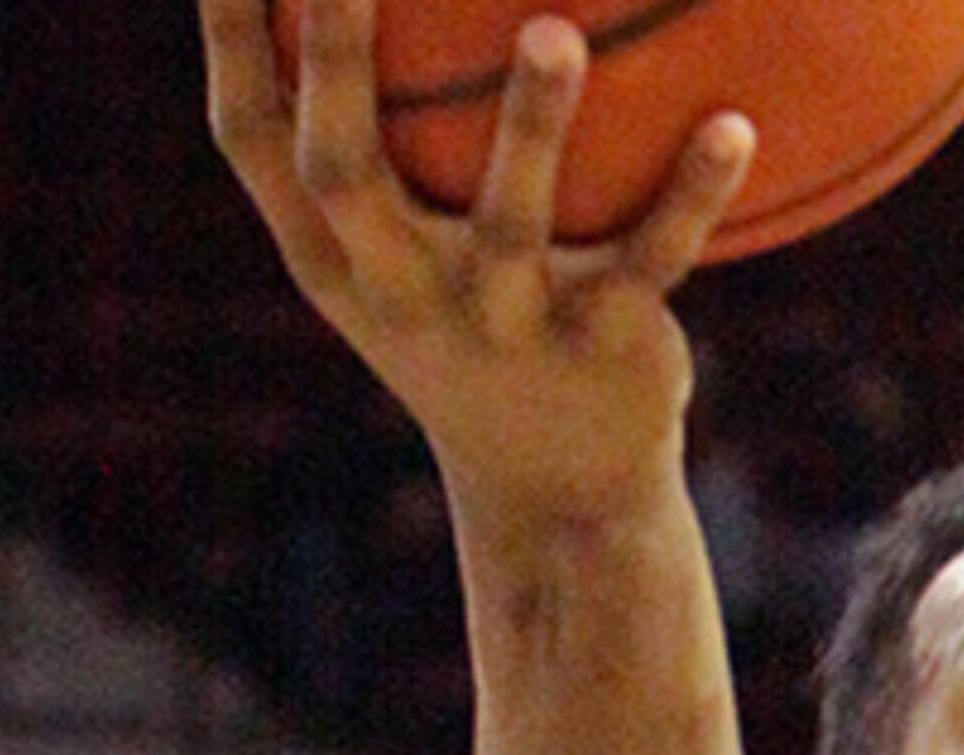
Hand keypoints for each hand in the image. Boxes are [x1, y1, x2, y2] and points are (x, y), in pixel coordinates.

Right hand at [202, 0, 748, 522]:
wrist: (560, 496)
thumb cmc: (469, 334)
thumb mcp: (394, 261)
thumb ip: (369, 148)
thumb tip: (385, 10)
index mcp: (333, 260)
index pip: (251, 139)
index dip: (229, 39)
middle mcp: (401, 292)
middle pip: (344, 173)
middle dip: (341, 65)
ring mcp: (502, 327)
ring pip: (507, 225)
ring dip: (529, 126)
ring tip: (553, 32)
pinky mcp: (604, 349)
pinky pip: (651, 262)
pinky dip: (692, 196)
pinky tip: (734, 126)